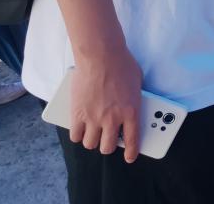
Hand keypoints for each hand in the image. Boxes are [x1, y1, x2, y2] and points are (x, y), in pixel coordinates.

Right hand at [69, 47, 142, 162]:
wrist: (101, 55)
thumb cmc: (122, 64)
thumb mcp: (138, 82)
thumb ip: (135, 97)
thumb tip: (132, 104)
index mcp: (131, 111)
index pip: (133, 140)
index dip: (131, 152)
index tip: (130, 157)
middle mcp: (113, 119)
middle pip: (108, 147)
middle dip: (108, 145)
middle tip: (107, 139)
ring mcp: (94, 118)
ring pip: (90, 144)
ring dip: (92, 140)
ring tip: (93, 133)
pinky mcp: (78, 114)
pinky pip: (75, 135)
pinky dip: (78, 134)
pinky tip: (80, 129)